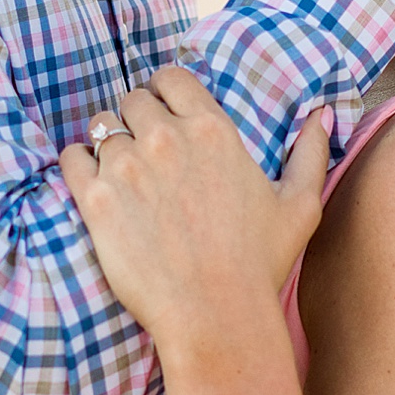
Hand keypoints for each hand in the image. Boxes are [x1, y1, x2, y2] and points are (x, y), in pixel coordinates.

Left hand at [61, 70, 330, 357]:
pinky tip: (92, 184)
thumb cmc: (260, 265)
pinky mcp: (95, 199)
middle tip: (143, 151)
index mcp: (213, 129)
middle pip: (132, 101)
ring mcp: (127, 166)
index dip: (164, 93)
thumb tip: (322, 114)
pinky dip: (78, 165)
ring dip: (108, 145)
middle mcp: (166, 138)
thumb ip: (311, 153)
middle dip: (136, 120)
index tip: (163, 113)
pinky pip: (72, 158)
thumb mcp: (301, 205)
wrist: (215, 316)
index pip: (170, 78)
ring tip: (120, 174)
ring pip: (101, 129)